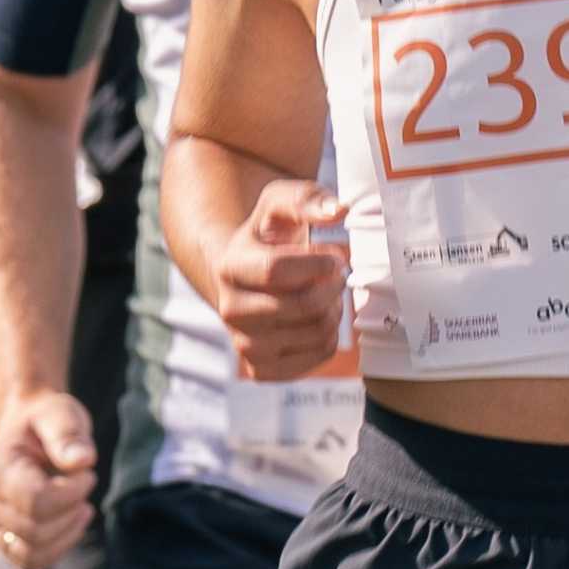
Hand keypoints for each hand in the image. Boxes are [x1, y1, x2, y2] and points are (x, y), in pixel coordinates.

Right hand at [0, 388, 99, 568]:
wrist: (26, 428)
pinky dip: (57, 547)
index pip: (35, 501)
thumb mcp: (60, 414)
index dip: (70, 493)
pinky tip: (71, 520)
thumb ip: (68, 435)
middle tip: (83, 483)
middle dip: (70, 511)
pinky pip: (28, 560)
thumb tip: (82, 460)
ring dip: (66, 533)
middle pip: (34, 532)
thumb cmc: (45, 421)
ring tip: (79, 505)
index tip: (87, 473)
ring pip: (30, 554)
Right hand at [207, 176, 354, 380]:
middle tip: (337, 276)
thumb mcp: (280, 203)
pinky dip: (330, 338)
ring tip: (328, 295)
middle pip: (301, 306)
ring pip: (313, 333)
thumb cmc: (269, 235)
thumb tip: (338, 211)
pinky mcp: (262, 368)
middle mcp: (230, 310)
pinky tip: (321, 319)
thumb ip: (307, 200)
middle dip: (332, 287)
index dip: (317, 263)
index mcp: (230, 267)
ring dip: (334, 312)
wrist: (246, 274)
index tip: (335, 255)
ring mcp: (243, 343)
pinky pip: (314, 358)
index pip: (276, 270)